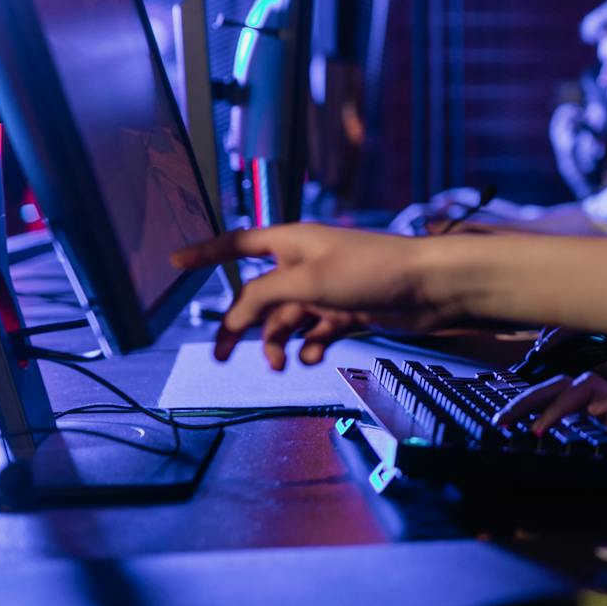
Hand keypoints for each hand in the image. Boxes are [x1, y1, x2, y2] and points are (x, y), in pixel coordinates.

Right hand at [171, 224, 464, 369]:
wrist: (430, 288)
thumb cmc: (374, 270)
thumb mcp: (308, 281)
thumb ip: (265, 297)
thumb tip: (235, 315)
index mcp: (293, 243)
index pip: (238, 244)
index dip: (206, 253)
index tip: (176, 263)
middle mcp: (306, 264)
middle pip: (259, 295)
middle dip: (241, 323)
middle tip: (221, 354)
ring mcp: (327, 289)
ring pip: (286, 319)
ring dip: (277, 341)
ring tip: (281, 362)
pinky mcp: (347, 312)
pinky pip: (314, 333)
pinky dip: (308, 346)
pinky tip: (312, 355)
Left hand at [493, 371, 606, 480]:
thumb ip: (597, 440)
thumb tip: (559, 448)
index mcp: (601, 405)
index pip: (558, 396)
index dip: (528, 405)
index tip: (502, 423)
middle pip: (562, 385)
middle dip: (528, 400)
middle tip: (501, 420)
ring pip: (588, 387)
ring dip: (559, 406)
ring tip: (538, 428)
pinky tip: (593, 413)